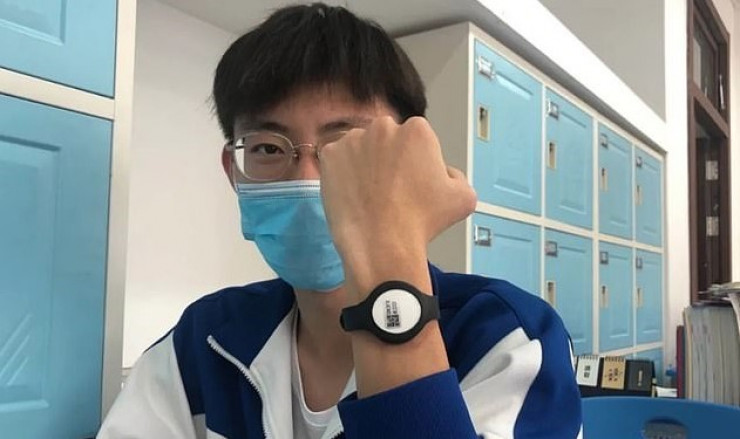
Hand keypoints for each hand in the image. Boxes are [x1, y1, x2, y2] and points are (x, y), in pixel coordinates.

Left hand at [319, 116, 475, 297]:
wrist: (382, 243)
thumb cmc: (421, 221)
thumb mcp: (463, 197)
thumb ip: (456, 176)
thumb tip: (443, 173)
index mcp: (417, 130)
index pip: (416, 139)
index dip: (416, 161)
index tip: (413, 181)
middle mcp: (383, 127)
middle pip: (387, 139)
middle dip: (389, 158)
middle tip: (391, 188)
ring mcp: (352, 140)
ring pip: (360, 148)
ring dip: (365, 164)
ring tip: (370, 194)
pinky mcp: (330, 156)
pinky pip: (337, 160)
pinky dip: (342, 174)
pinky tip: (353, 194)